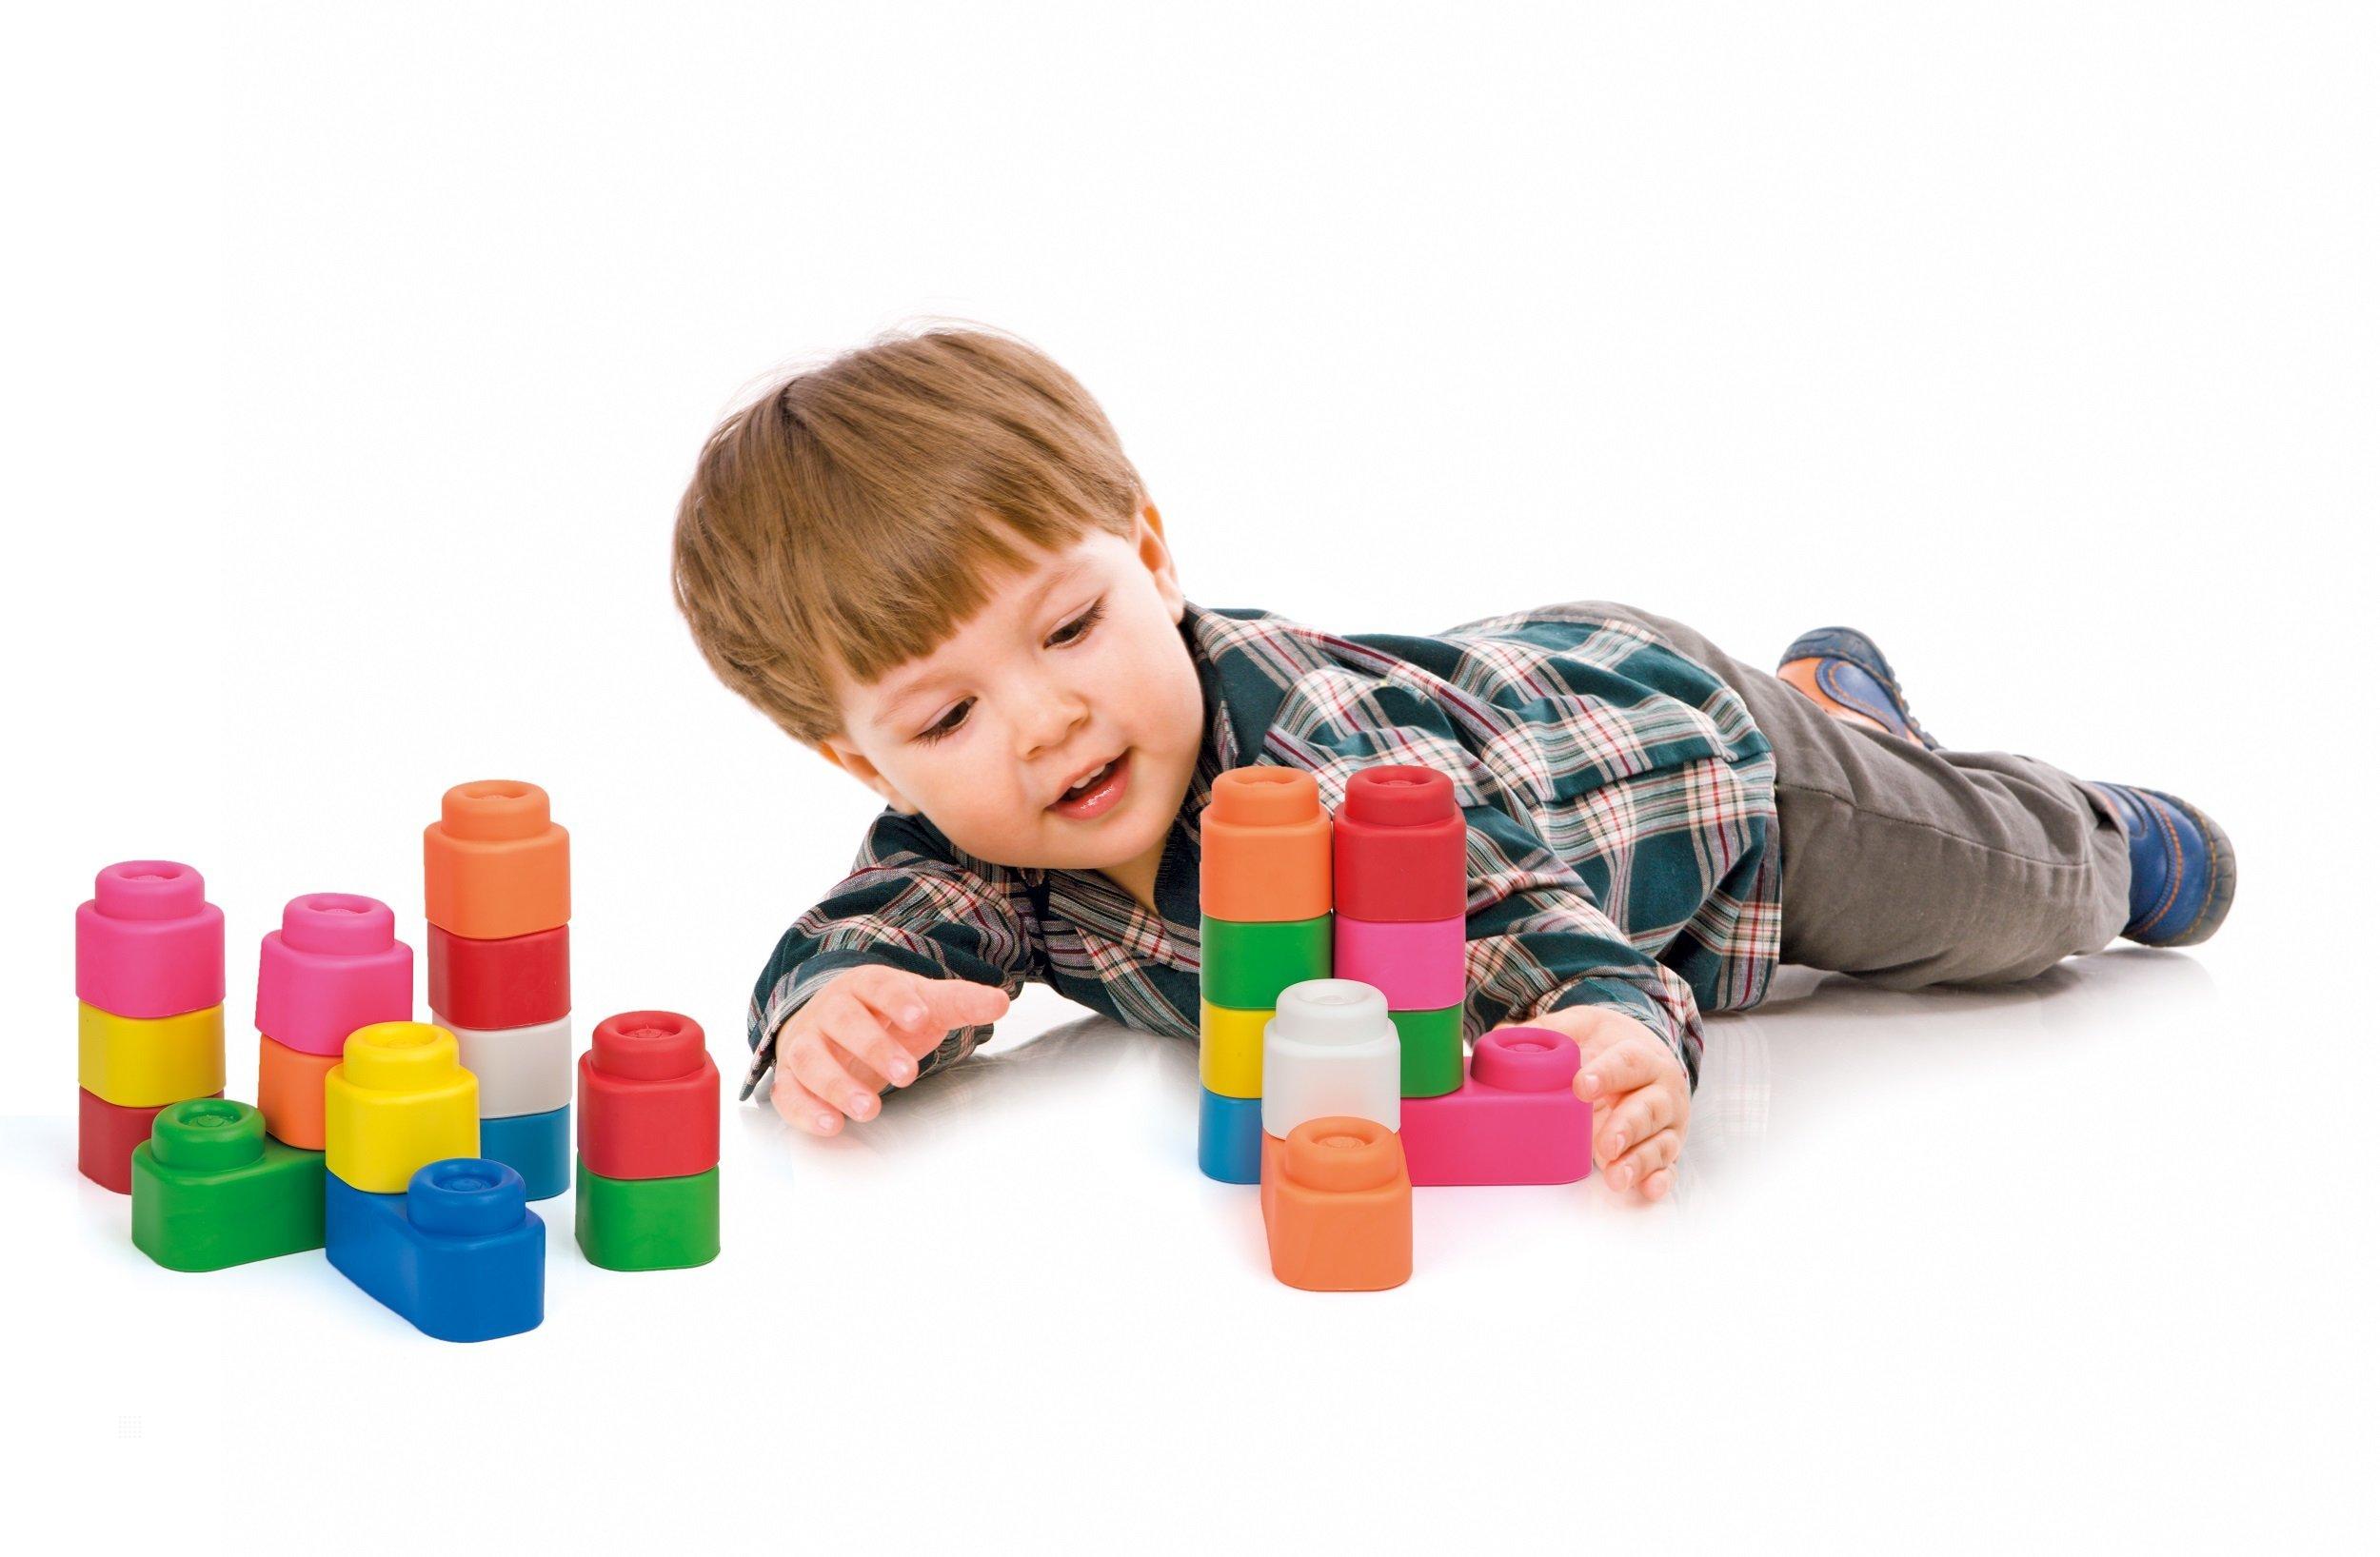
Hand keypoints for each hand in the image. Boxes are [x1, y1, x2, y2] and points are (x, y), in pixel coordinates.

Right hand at [769, 965, 1010, 1135]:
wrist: (832, 1028)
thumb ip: (958, 1003)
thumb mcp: (921, 1006)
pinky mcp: (791, 1078)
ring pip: (810, 1058)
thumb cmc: (882, 1017)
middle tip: (907, 1074)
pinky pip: (788, 1093)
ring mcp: (806, 1043)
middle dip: (873, 1047)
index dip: (897, 1000)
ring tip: (870, 1109)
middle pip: (843, 1020)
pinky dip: (805, 1111)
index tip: (919, 1016)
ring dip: (837, 1084)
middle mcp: (830, 1010)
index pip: (878, 986)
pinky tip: (832, 1126)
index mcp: (864, 986)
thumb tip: (1000, 1002)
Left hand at [1503, 1005, 1690, 1201]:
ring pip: (1659, 1143)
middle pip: (1648, 1108)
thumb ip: (1549, 1031)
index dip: (1607, 1074)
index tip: (1580, 1086)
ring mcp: (1665, 1125)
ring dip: (1638, 1161)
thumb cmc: (1608, 1045)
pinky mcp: (1663, 1150)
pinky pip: (1668, 1168)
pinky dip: (1660, 1180)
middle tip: (1603, 1143)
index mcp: (1641, 1057)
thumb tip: (1501, 1037)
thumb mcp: (1583, 1028)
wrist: (1644, 1057)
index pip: (1628, 1063)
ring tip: (1615, 1176)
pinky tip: (1647, 1189)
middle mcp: (1660, 1091)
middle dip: (1627, 1127)